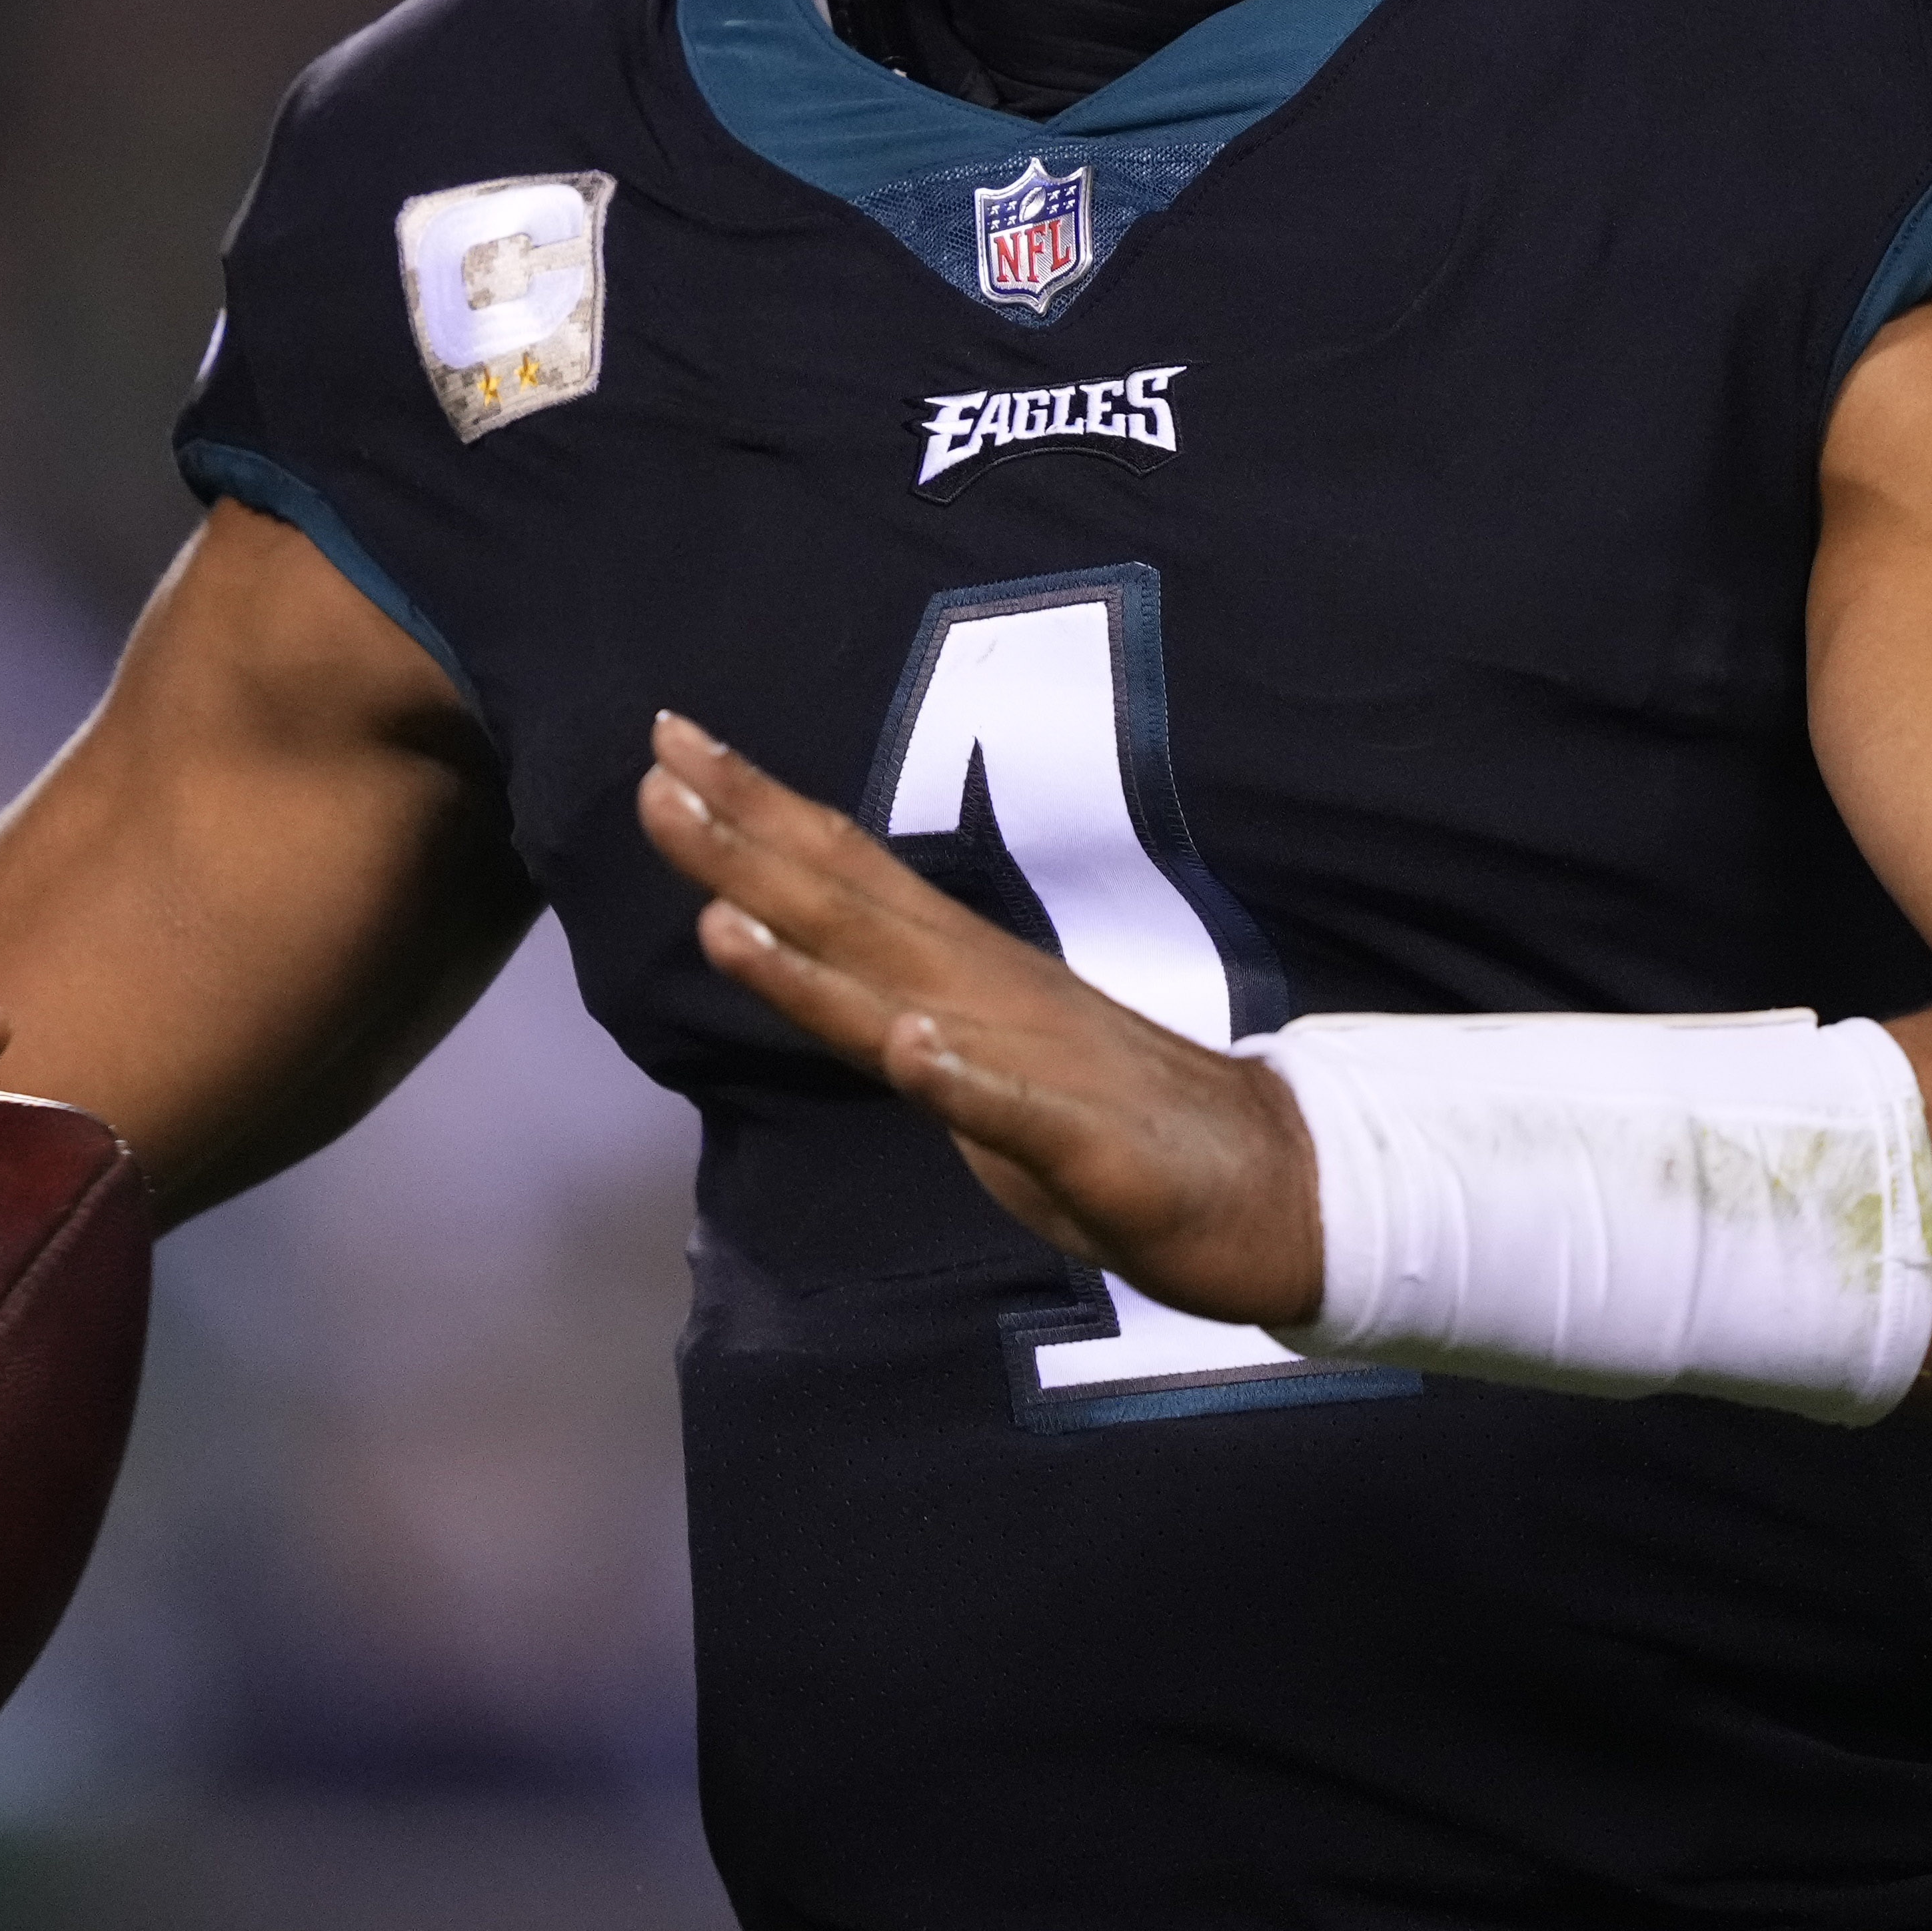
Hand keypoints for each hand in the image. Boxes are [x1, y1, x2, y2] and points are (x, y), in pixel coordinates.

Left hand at [637, 713, 1320, 1328]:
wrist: (1272, 1182)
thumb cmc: (1114, 1119)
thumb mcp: (980, 1056)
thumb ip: (903, 1006)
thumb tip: (811, 958)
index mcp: (961, 973)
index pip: (843, 877)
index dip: (756, 813)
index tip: (669, 748)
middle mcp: (986, 998)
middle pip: (851, 911)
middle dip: (750, 843)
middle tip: (660, 765)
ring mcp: (1035, 1068)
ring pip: (905, 1004)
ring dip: (811, 961)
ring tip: (722, 913)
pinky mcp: (1087, 1150)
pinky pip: (1016, 1115)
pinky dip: (961, 1081)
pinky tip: (912, 1049)